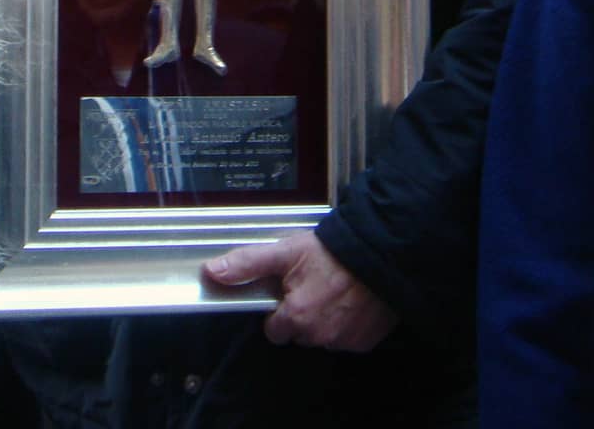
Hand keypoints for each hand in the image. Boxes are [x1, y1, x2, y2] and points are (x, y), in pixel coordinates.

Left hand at [203, 232, 397, 351]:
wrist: (381, 253)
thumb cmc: (333, 252)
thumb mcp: (286, 252)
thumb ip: (247, 264)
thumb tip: (212, 272)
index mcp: (296, 317)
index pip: (275, 330)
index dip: (280, 310)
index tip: (291, 293)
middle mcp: (319, 336)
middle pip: (300, 334)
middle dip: (304, 315)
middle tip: (316, 287)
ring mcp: (344, 341)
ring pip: (324, 337)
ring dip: (327, 320)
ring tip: (336, 291)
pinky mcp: (366, 341)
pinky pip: (349, 339)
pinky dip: (349, 324)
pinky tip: (354, 301)